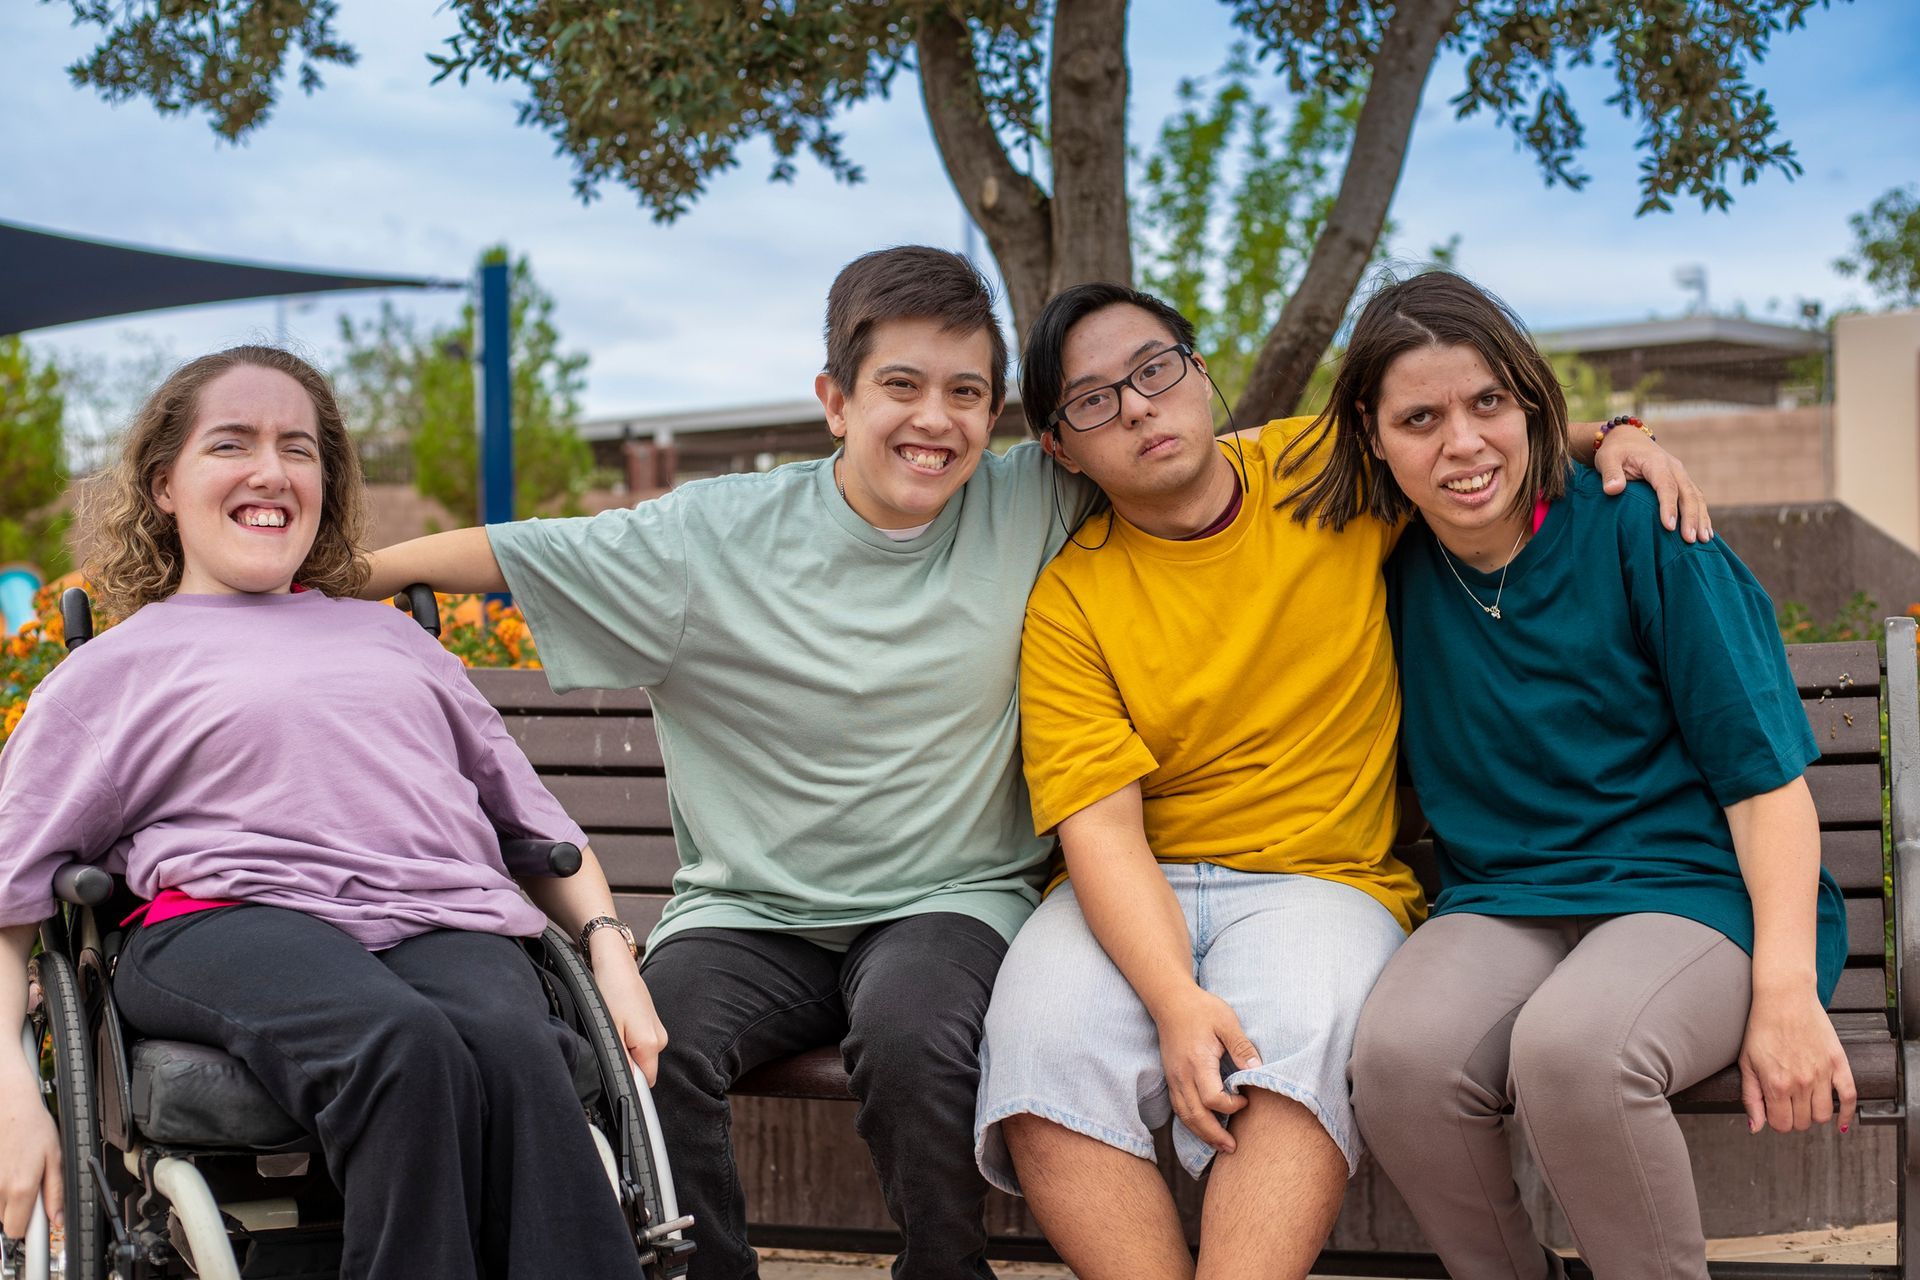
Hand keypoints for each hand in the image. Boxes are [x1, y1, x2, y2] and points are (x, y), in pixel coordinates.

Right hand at [0, 1070, 61, 1239]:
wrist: (10, 1106)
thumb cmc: (34, 1128)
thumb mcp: (55, 1158)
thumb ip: (55, 1192)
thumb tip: (56, 1220)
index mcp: (20, 1188)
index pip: (16, 1230)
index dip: (29, 1226)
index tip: (38, 1215)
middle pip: (6, 1219)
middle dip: (19, 1207)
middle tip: (30, 1182)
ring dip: (7, 1197)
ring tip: (18, 1171)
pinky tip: (7, 1168)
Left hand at [591, 951, 668, 1085]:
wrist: (617, 966)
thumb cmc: (611, 992)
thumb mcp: (610, 1030)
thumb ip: (622, 1061)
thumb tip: (630, 1084)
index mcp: (651, 1043)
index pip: (647, 1082)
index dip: (630, 1082)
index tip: (614, 1070)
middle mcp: (660, 1039)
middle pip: (644, 1069)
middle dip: (627, 1063)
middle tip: (609, 1042)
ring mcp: (658, 1030)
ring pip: (642, 1055)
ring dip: (627, 1050)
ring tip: (614, 1028)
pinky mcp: (653, 1023)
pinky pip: (642, 1043)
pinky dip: (630, 1039)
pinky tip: (619, 1023)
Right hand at [1151, 986, 1260, 1153]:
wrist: (1170, 1000)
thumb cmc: (1201, 1009)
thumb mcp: (1227, 1022)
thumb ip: (1241, 1047)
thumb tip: (1257, 1071)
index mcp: (1197, 1062)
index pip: (1212, 1098)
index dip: (1231, 1106)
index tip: (1246, 1099)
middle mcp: (1181, 1075)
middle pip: (1195, 1116)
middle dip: (1214, 1135)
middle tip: (1233, 1148)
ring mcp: (1173, 1078)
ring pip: (1185, 1115)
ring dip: (1201, 1134)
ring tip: (1219, 1146)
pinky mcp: (1171, 1078)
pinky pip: (1179, 1107)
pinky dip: (1191, 1122)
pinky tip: (1203, 1128)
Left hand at [1595, 426, 1711, 542]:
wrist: (1627, 438)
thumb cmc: (1615, 451)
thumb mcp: (1607, 458)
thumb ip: (1610, 473)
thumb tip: (1613, 490)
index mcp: (1656, 462)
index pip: (1666, 486)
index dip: (1669, 506)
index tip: (1669, 527)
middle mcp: (1674, 468)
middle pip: (1687, 493)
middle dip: (1691, 517)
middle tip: (1691, 540)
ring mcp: (1680, 474)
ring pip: (1696, 497)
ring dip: (1701, 518)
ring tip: (1704, 540)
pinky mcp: (1682, 481)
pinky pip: (1695, 498)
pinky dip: (1702, 514)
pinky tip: (1706, 532)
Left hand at [1739, 991, 1855, 1134]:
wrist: (1785, 999)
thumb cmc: (1762, 1027)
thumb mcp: (1747, 1063)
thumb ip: (1751, 1098)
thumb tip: (1755, 1127)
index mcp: (1776, 1084)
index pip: (1781, 1124)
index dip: (1776, 1121)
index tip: (1775, 1112)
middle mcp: (1801, 1083)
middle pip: (1803, 1122)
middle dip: (1794, 1117)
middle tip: (1788, 1104)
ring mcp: (1822, 1074)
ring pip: (1824, 1116)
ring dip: (1814, 1115)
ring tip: (1806, 1103)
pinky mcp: (1838, 1064)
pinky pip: (1850, 1098)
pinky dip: (1847, 1114)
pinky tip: (1842, 1122)